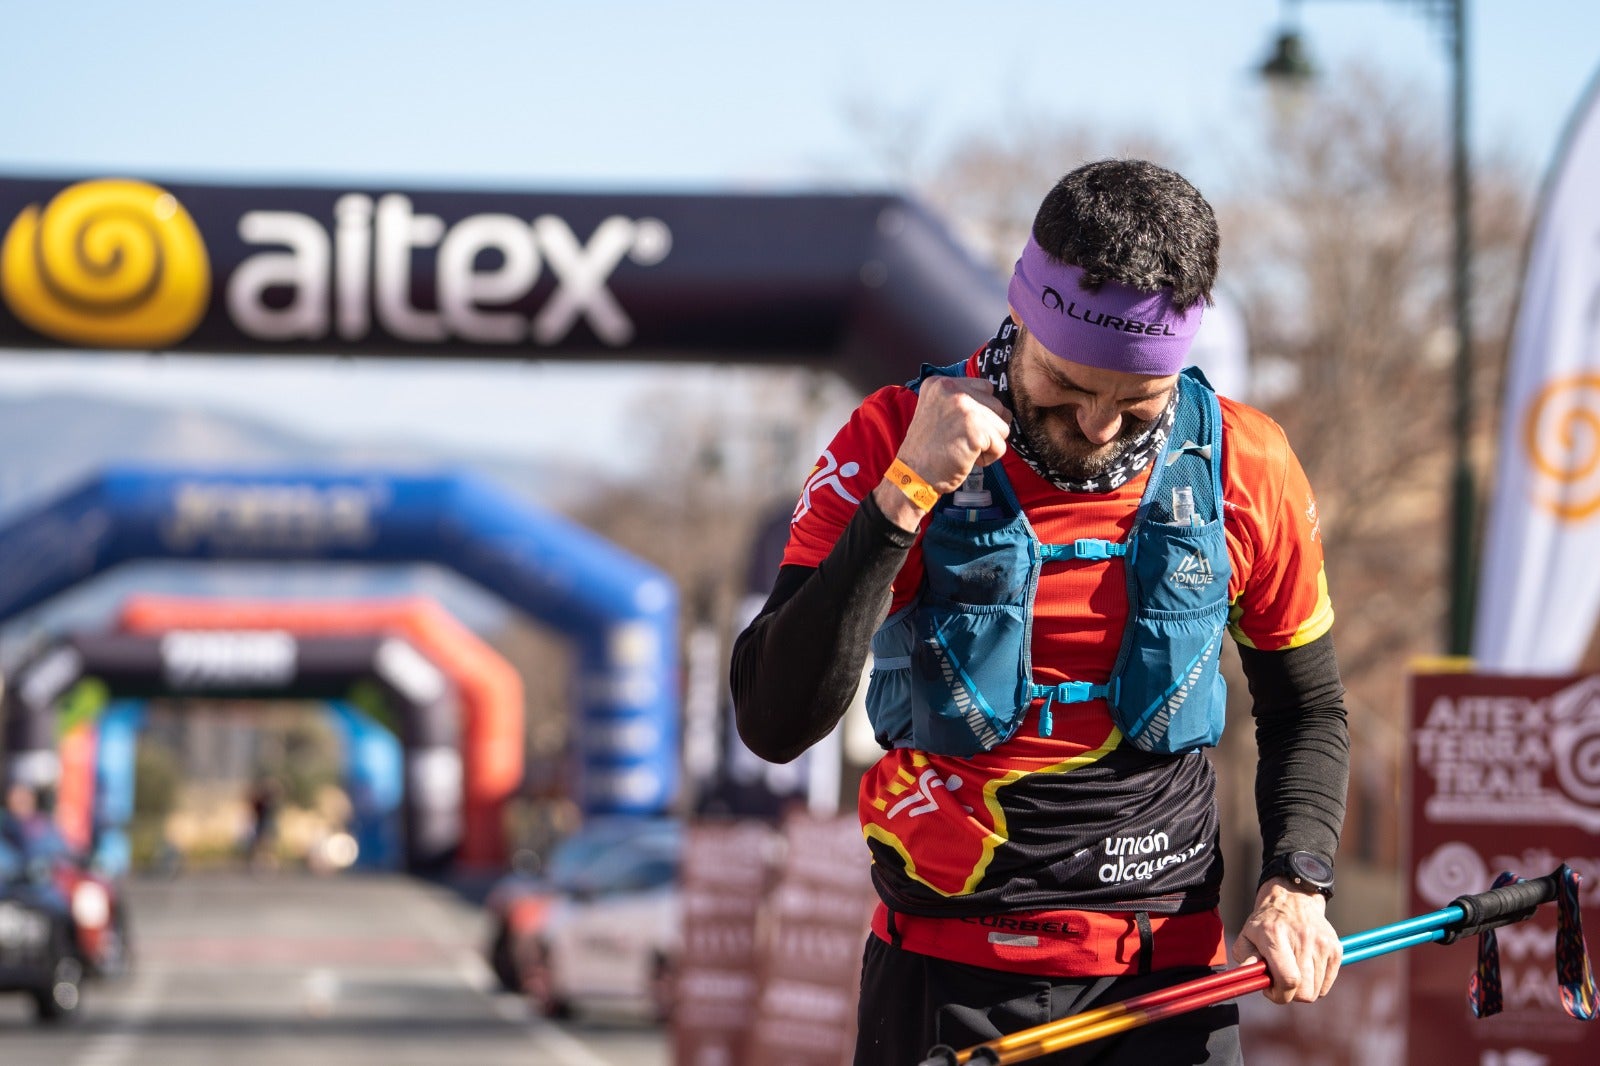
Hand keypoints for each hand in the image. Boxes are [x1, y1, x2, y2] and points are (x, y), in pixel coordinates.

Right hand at [874, 377, 1011, 529]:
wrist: (913, 475)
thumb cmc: (929, 450)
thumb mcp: (938, 411)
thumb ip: (962, 401)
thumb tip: (1003, 409)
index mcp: (941, 382)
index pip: (986, 388)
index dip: (980, 413)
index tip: (958, 428)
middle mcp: (953, 388)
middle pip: (998, 406)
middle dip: (987, 429)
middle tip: (959, 441)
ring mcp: (965, 407)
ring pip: (1003, 426)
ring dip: (988, 444)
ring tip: (963, 449)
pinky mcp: (975, 428)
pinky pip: (1001, 446)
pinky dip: (988, 458)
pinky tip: (967, 459)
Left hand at [1231, 878, 1341, 1004]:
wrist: (1293, 898)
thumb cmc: (1266, 922)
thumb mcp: (1247, 935)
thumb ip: (1245, 958)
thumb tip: (1250, 978)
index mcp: (1275, 935)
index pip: (1288, 979)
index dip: (1280, 995)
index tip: (1271, 990)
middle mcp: (1302, 938)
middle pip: (1304, 991)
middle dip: (1290, 994)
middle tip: (1280, 981)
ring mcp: (1322, 944)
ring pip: (1316, 991)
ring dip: (1302, 988)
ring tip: (1291, 971)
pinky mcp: (1335, 948)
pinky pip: (1327, 984)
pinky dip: (1315, 983)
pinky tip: (1304, 968)